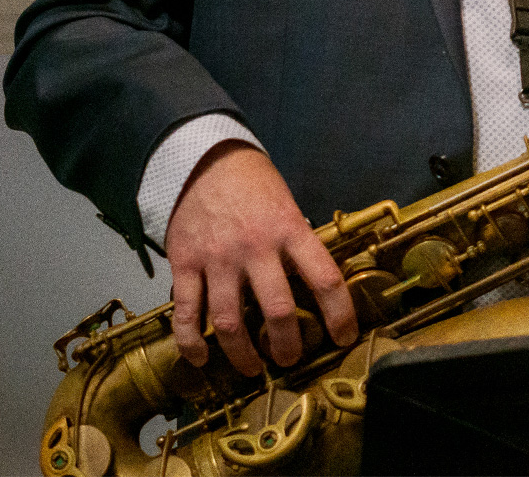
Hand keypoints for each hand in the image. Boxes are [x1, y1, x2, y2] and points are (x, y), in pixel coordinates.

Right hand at [163, 142, 359, 375]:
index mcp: (291, 231)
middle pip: (277, 310)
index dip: (340, 315)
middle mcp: (256, 248)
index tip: (344, 338)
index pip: (326, 279)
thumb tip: (318, 287)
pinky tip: (200, 359)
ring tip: (253, 368)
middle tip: (291, 360)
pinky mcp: (185, 264)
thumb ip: (298, 246)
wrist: (205, 160)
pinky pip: (186, 312)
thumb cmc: (255, 186)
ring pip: (229, 322)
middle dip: (288, 345)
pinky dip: (191, 342)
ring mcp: (218, 259)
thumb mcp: (289, 207)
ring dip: (242, 354)